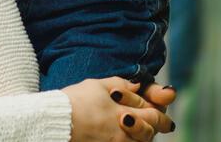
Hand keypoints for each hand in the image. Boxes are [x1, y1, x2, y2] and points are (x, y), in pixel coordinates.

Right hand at [61, 78, 175, 140]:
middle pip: (149, 133)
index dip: (162, 114)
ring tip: (144, 130)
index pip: (153, 115)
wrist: (54, 124)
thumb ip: (121, 84)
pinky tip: (126, 136)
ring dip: (143, 136)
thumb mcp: (98, 86)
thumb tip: (137, 85)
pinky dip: (129, 141)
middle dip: (158, 126)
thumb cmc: (73, 102)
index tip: (166, 114)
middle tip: (166, 125)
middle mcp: (122, 132)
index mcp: (124, 113)